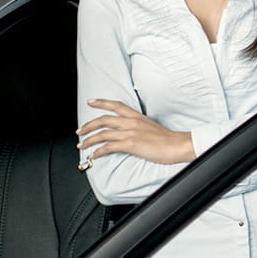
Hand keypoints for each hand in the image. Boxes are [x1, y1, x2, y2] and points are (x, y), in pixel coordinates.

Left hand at [76, 99, 194, 164]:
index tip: (91, 101)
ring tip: (81, 145)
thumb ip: (138, 126)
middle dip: (88, 125)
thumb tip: (128, 131)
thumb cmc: (167, 138)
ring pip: (102, 134)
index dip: (101, 102)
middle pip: (103, 120)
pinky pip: (108, 147)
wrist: (177, 145)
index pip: (116, 105)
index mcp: (137, 117)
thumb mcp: (151, 126)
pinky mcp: (130, 144)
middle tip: (79, 130)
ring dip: (89, 140)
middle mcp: (131, 122)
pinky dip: (98, 151)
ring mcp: (130, 133)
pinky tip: (94, 155)